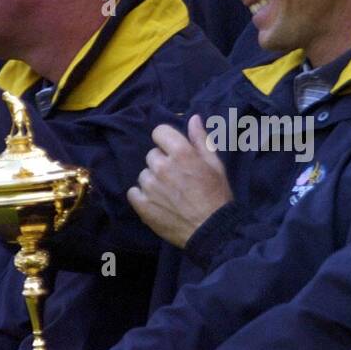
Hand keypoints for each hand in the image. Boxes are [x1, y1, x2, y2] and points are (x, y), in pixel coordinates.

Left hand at [128, 115, 231, 248]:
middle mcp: (162, 166)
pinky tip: (158, 203)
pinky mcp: (142, 205)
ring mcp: (150, 186)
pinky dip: (143, 196)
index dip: (167, 140)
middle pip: (152, 155)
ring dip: (153, 180)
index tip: (174, 151)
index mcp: (181, 153)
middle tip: (177, 178)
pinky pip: (133, 192)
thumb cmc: (216, 196)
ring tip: (169, 194)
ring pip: (144, 174)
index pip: (159, 132)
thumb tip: (192, 118)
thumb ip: (201, 140)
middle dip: (162, 162)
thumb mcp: (215, 165)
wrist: (211, 230)